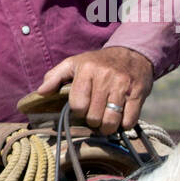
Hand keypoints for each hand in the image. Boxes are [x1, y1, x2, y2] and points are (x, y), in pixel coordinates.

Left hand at [38, 46, 153, 134]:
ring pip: (111, 121)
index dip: (79, 112)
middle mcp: (105, 77)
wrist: (132, 53)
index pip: (78, 105)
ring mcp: (123, 86)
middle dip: (93, 121)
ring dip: (107, 127)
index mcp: (87, 69)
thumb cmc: (99, 63)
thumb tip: (41, 92)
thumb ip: (55, 76)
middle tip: (95, 115)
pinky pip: (129, 121)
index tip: (83, 109)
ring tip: (106, 120)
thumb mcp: (74, 63)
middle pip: (94, 117)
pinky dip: (124, 125)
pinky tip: (121, 117)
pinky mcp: (138, 94)